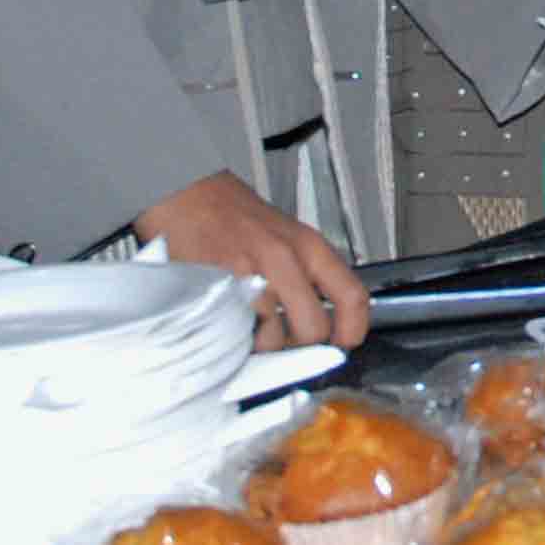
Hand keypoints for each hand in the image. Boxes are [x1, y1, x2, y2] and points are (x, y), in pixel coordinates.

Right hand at [136, 170, 368, 350]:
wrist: (191, 196)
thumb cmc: (237, 220)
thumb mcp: (288, 239)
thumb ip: (309, 278)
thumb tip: (324, 324)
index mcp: (309, 247)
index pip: (352, 296)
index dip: (353, 331)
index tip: (343, 344)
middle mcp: (285, 259)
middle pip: (312, 329)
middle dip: (300, 348)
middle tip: (288, 345)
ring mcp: (251, 274)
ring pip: (272, 340)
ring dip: (262, 347)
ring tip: (252, 331)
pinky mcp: (218, 287)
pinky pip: (235, 334)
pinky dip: (234, 341)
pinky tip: (230, 326)